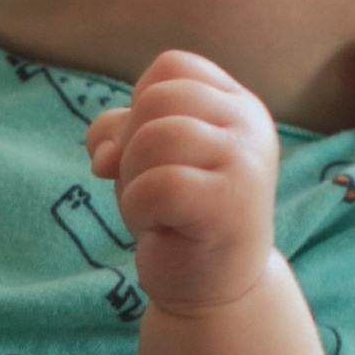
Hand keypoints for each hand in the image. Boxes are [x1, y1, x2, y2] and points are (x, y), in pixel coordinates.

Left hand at [86, 50, 279, 315]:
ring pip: (155, 138)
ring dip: (134, 181)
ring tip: (158, 209)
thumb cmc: (179, 213)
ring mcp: (245, 161)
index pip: (171, 67)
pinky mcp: (230, 203)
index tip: (149, 150)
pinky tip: (161, 228)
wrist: (215, 288)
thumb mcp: (146, 158)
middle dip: (132, 146)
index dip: (140, 104)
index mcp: (236, 103)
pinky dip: (139, 208)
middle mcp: (249, 124)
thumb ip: (121, 129)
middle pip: (157, 99)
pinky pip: (156, 185)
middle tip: (153, 188)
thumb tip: (105, 152)